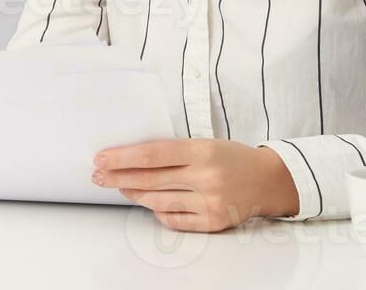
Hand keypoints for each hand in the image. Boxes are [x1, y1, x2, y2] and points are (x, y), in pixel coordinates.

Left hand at [91, 139, 299, 231]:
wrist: (267, 180)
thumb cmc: (230, 157)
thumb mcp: (204, 143)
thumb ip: (173, 151)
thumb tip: (131, 159)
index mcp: (202, 151)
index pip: (151, 155)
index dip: (122, 157)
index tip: (101, 158)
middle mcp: (205, 177)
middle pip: (149, 179)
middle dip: (118, 177)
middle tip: (98, 175)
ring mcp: (209, 202)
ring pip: (158, 201)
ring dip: (134, 194)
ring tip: (122, 186)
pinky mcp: (213, 222)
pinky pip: (174, 220)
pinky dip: (157, 211)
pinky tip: (149, 202)